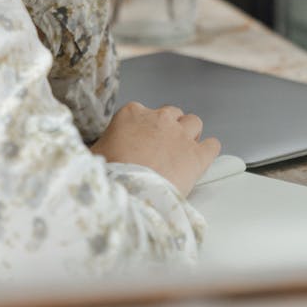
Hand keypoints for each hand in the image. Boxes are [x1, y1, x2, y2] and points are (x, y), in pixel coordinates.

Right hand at [90, 101, 220, 197]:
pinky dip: (208, 150)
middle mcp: (159, 119)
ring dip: (190, 134)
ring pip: (194, 122)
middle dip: (170, 128)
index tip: (142, 142)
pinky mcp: (197, 155)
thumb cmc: (109, 174)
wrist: (129, 193)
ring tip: (184, 150)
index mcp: (132, 113)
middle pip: (172, 114)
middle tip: (165, 146)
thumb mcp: (96, 153)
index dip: (145, 128)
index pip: (144, 112)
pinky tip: (201, 159)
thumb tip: (93, 153)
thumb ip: (100, 146)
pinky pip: (212, 145)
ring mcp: (181, 135)